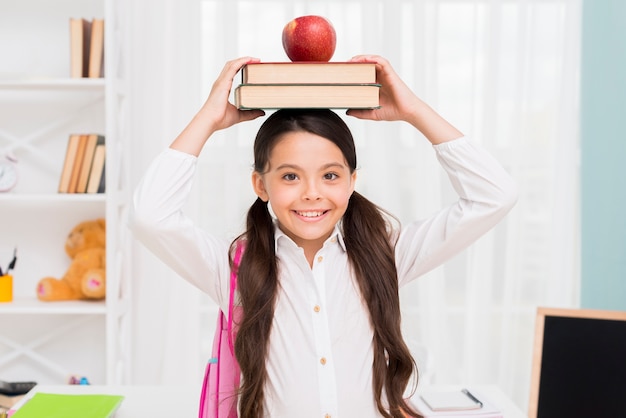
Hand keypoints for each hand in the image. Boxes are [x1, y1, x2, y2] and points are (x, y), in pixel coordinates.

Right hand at [200, 56, 265, 131]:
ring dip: (244, 59)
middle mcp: (222, 82)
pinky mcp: (223, 83)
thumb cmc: (219, 119)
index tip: (252, 65)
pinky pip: (232, 68)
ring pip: (232, 64)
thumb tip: (261, 112)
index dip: (242, 66)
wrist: (210, 121)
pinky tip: (249, 60)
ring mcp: (221, 82)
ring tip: (255, 59)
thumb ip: (250, 113)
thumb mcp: (240, 115)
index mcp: (224, 88)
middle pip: (232, 65)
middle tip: (256, 61)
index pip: (233, 72)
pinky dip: (241, 62)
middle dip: (244, 60)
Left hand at [346, 54, 461, 144]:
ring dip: (361, 58)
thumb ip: (360, 112)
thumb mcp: (372, 113)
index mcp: (375, 85)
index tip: (341, 73)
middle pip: (365, 65)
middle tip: (342, 66)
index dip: (352, 72)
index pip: (362, 74)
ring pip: (372, 60)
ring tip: (350, 60)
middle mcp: (380, 78)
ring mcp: (385, 74)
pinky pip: (382, 61)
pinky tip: (364, 59)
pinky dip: (372, 58)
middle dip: (354, 63)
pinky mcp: (391, 73)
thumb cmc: (393, 112)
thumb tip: (347, 112)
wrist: (407, 112)